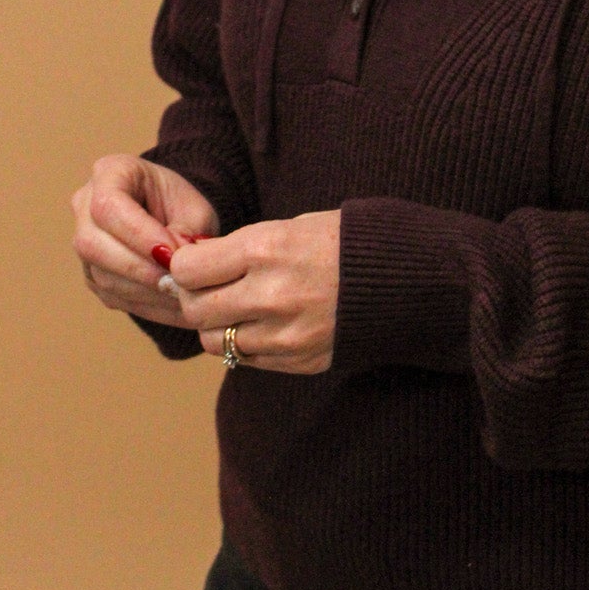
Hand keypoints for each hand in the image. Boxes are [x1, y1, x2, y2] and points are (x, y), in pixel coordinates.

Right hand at [72, 153, 217, 328]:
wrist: (171, 215)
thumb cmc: (181, 205)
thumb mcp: (194, 209)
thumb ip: (187, 232)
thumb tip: (175, 267)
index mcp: (110, 172)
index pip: (109, 206)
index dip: (138, 234)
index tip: (172, 254)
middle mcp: (85, 205)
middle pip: (93, 243)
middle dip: (139, 268)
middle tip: (178, 282)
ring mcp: (83, 242)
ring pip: (101, 275)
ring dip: (144, 291)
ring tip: (183, 298)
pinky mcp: (92, 274)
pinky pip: (111, 294)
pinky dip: (146, 305)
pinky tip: (175, 307)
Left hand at [166, 211, 340, 373]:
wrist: (405, 279)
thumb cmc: (342, 243)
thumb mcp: (288, 228)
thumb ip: (237, 250)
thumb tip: (185, 265)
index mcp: (267, 250)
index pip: (188, 269)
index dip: (183, 265)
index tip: (193, 262)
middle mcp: (271, 295)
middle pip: (195, 309)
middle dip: (192, 297)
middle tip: (206, 288)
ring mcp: (285, 334)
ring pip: (215, 341)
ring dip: (218, 325)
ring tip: (238, 307)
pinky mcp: (299, 361)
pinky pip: (246, 359)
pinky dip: (245, 343)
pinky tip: (264, 323)